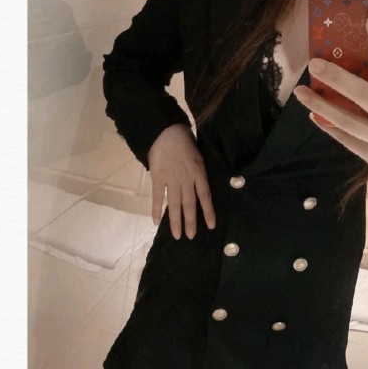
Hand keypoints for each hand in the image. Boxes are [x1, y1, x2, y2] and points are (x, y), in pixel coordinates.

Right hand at [148, 123, 215, 238]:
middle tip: (190, 236)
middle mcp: (187, 179)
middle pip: (190, 204)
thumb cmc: (185, 141)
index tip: (211, 226)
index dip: (208, 212)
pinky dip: (157, 210)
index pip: (205, 197)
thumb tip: (200, 186)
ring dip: (176, 221)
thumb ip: (199, 172)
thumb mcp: (199, 156)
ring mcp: (172, 180)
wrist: (166, 132)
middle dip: (191, 222)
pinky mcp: (158, 178)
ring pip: (175, 205)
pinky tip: (156, 222)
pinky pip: (158, 197)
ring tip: (177, 235)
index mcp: (199, 173)